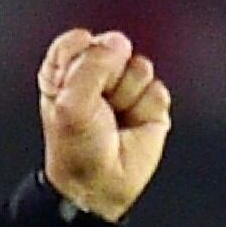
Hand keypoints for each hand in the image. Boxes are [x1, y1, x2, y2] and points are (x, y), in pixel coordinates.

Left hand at [38, 29, 169, 221]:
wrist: (101, 186)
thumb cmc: (77, 150)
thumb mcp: (71, 102)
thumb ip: (91, 63)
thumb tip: (119, 42)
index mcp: (68, 70)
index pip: (79, 40)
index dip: (84, 56)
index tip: (77, 82)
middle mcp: (99, 75)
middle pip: (114, 48)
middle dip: (108, 76)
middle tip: (99, 105)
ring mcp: (127, 87)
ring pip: (140, 66)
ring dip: (127, 96)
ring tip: (115, 118)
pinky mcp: (151, 104)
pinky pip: (157, 90)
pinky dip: (145, 110)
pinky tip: (132, 125)